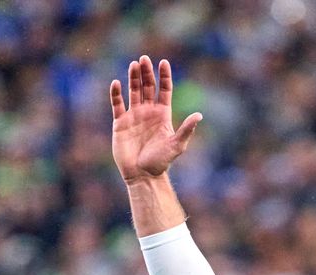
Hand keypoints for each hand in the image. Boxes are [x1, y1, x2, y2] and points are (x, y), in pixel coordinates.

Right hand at [110, 56, 201, 184]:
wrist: (142, 175)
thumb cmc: (161, 162)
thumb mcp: (176, 145)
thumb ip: (186, 129)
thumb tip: (199, 115)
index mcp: (163, 115)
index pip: (164, 90)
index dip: (164, 76)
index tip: (163, 62)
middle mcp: (148, 112)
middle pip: (148, 87)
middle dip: (146, 72)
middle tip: (144, 58)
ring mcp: (134, 116)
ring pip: (133, 92)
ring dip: (133, 78)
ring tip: (133, 64)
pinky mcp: (120, 122)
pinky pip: (117, 104)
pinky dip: (116, 94)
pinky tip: (117, 83)